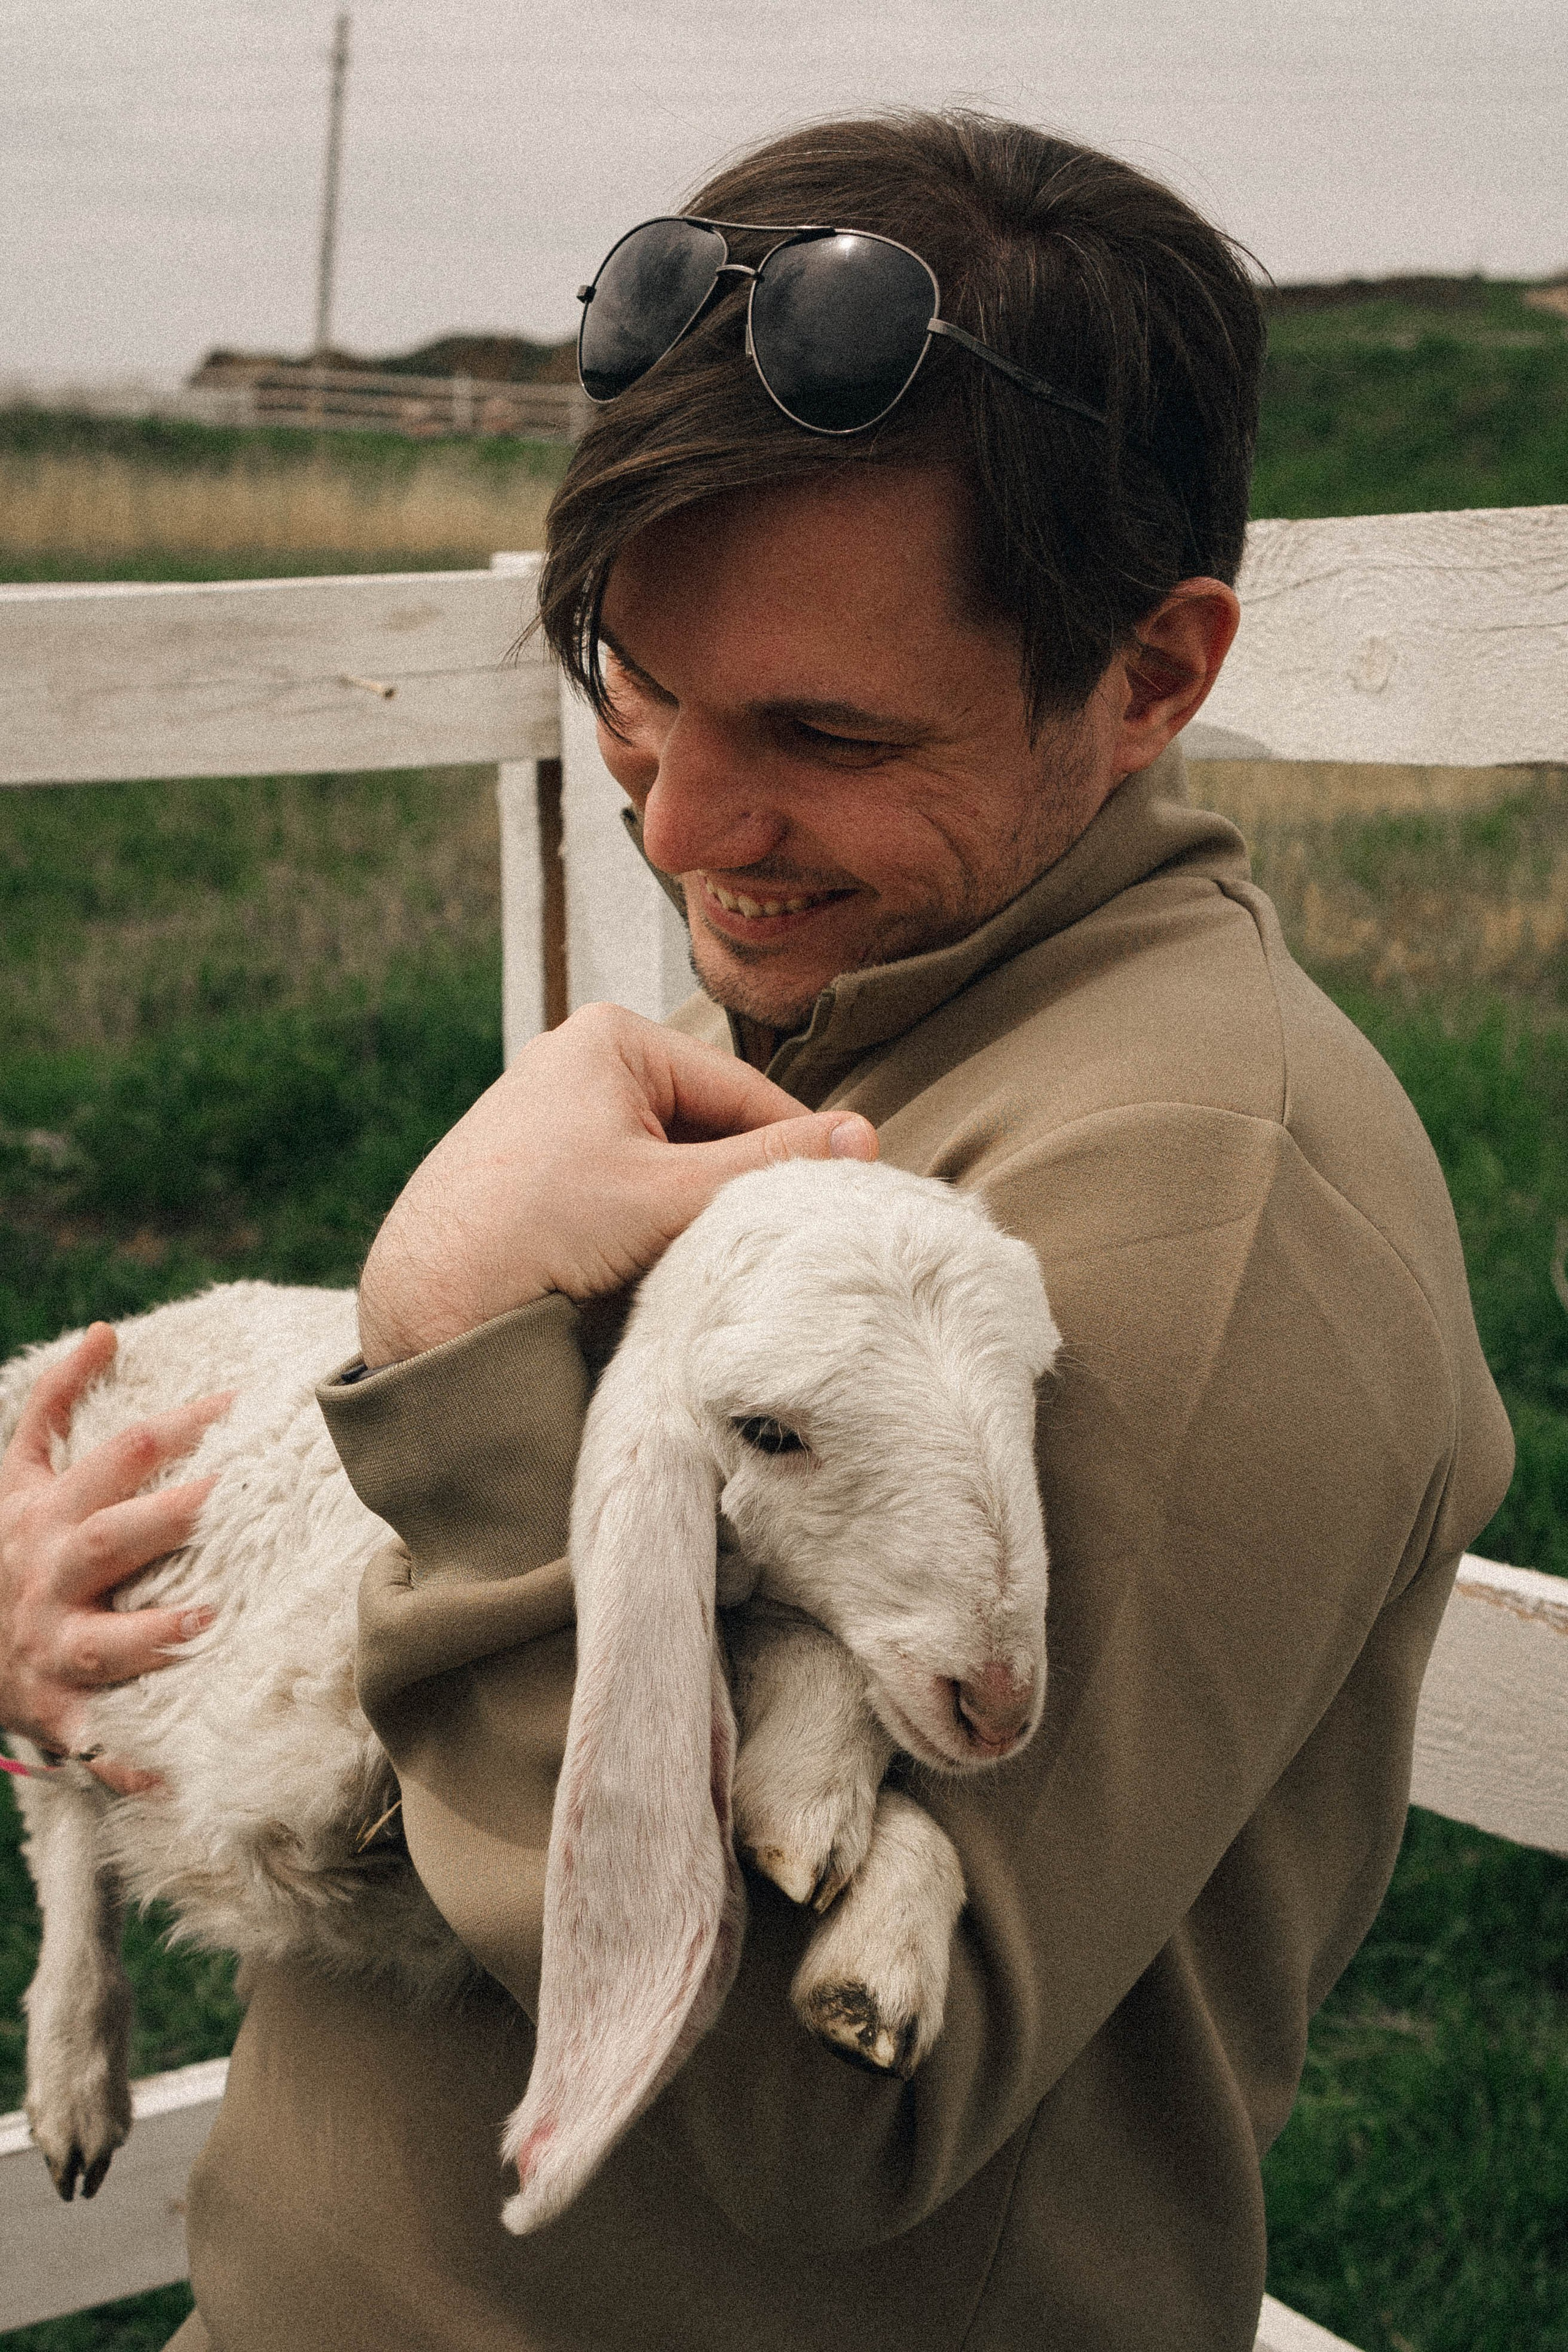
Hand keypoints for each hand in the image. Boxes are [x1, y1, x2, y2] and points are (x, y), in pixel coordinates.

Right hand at [0, 1323, 231, 1795]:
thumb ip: (55, 1397)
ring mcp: (51, 1645)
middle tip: (231, 1498)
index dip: (177, 1426)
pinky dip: (129, 1763)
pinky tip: (174, 1776)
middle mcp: (52, 1576)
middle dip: (169, 1519)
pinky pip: (95, 1742)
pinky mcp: (55, 1710)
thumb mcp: (14, 1470)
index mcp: (49, 1513)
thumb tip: (107, 1329)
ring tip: (209, 1622)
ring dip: (155, 1634)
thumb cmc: (0, 1543)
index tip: (240, 1404)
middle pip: (113, 1539)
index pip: (119, 1456)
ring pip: (104, 1641)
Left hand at [357, 1001, 877, 1366]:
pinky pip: (626, 1193)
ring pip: (668, 1166)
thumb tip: (863, 1138)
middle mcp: (578, 1063)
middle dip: (739, 1185)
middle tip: (786, 1241)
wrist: (425, 1307)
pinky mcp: (537, 1175)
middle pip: (706, 1128)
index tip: (847, 1198)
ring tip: (721, 1262)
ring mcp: (554, 1119)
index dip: (798, 1149)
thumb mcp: (671, 1195)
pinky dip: (653, 1229)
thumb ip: (769, 1167)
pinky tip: (663, 1272)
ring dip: (697, 1213)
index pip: (743, 1091)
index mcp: (611, 1037)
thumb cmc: (534, 1232)